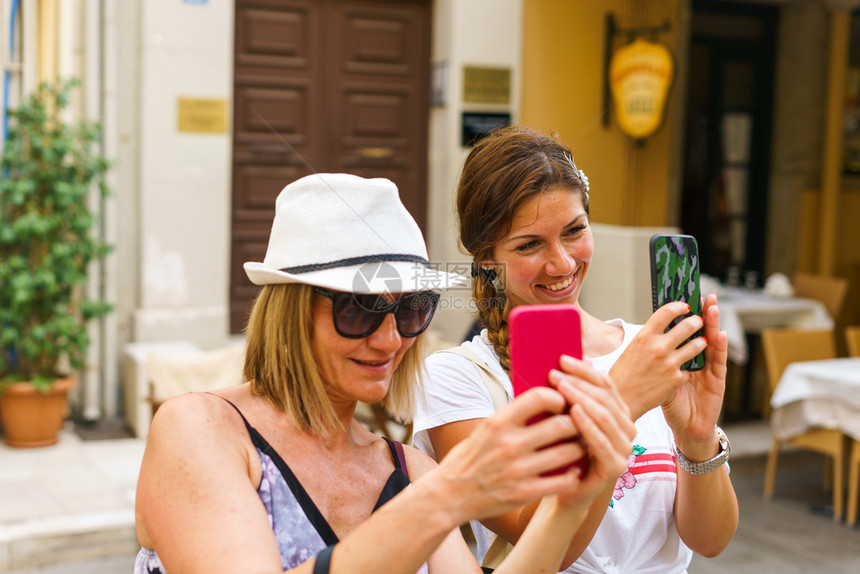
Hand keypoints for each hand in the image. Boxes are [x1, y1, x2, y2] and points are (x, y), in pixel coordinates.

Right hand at [426, 386, 587, 523]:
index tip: (562, 402)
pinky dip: (573, 475)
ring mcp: (518, 470)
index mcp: (498, 423)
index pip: (538, 398)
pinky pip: (562, 481)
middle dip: (576, 424)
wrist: (450, 495)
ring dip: (579, 449)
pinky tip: (573, 471)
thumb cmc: (470, 458)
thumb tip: (543, 400)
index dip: (557, 397)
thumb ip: (512, 417)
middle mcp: (509, 444)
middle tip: (579, 426)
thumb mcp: (485, 429)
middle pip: (561, 425)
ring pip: (568, 453)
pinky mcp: (524, 493)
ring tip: (579, 446)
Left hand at [548, 357, 635, 505]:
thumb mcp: (567, 417)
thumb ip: (571, 394)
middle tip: (555, 374)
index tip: (562, 359)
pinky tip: (572, 412)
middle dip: (579, 383)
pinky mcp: (615, 467)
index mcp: (618, 413)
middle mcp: (627, 429)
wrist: (562, 488)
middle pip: (605, 398)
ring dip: (581, 398)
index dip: (585, 370)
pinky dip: (587, 424)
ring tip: (560, 387)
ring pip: (605, 416)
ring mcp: (624, 449)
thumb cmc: (563, 449)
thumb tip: (564, 359)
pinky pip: (602, 441)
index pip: (606, 384)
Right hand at [609, 301, 708, 418]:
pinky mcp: (677, 379)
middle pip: (687, 326)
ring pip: (696, 346)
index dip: (679, 306)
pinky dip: (687, 369)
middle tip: (699, 322)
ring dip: (700, 342)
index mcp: (644, 336)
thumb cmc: (623, 374)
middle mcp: (658, 347)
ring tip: (701, 342)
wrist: (622, 400)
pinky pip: (689, 369)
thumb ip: (649, 337)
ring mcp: (669, 363)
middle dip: (697, 322)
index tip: (686, 306)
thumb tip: (663, 326)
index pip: (667, 312)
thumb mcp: (632, 349)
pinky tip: (682, 370)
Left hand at [661, 293, 728, 445]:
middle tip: (701, 295)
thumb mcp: (659, 380)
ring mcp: (709, 368)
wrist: (686, 428)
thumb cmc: (672, 404)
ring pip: (712, 342)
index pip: (685, 331)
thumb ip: (655, 363)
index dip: (685, 315)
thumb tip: (636, 345)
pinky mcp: (717, 380)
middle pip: (700, 332)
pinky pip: (719, 362)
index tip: (682, 297)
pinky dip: (720, 347)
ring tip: (712, 306)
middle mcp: (698, 359)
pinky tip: (720, 334)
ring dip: (713, 324)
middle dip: (701, 313)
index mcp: (681, 356)